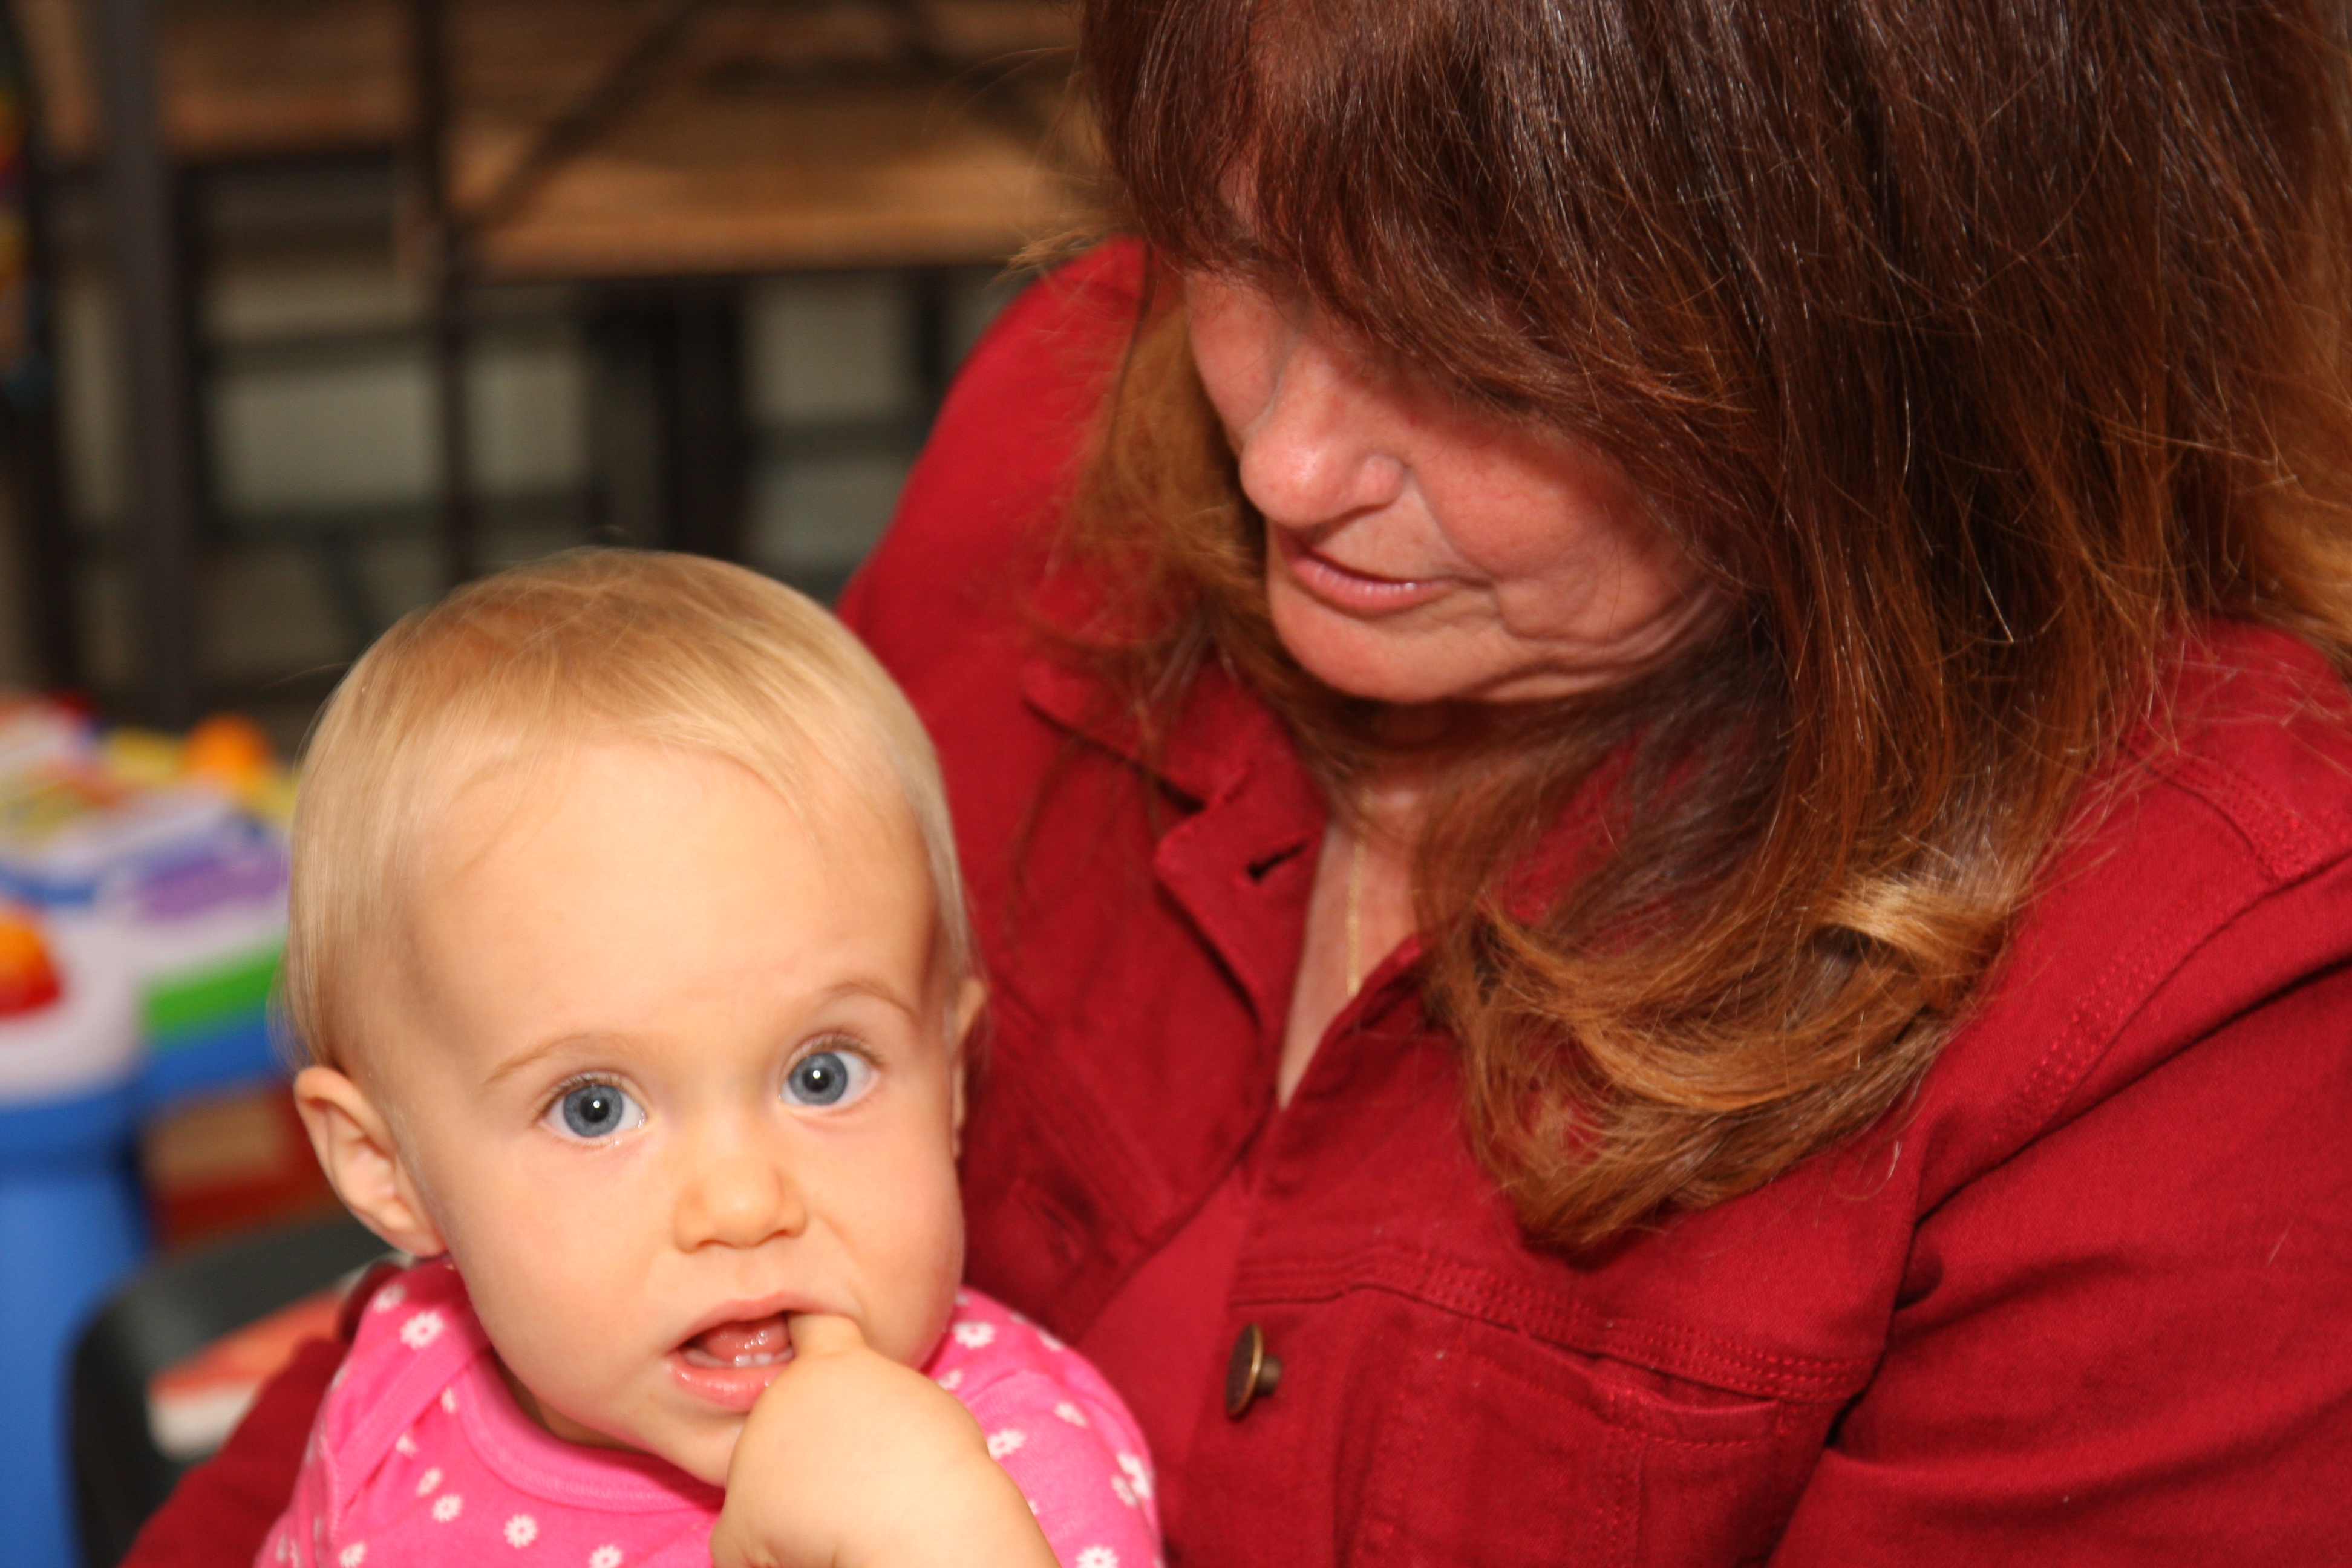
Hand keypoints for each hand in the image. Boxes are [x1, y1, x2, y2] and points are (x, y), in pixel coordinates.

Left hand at [709, 1313, 1059, 1567]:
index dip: (800, 1321)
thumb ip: (875, 1398)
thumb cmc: (940, 1465)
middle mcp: (782, 1399)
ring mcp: (753, 1454)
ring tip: (848, 1515)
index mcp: (834, 1365)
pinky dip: (769, 1554)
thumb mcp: (920, 1404)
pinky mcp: (738, 1514)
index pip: (809, 1324)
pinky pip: (743, 1541)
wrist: (920, 1516)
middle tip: (863, 1476)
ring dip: (795, 1503)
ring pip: (766, 1484)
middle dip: (812, 1450)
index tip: (790, 1314)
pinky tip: (813, 1552)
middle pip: (787, 1421)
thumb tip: (856, 1432)